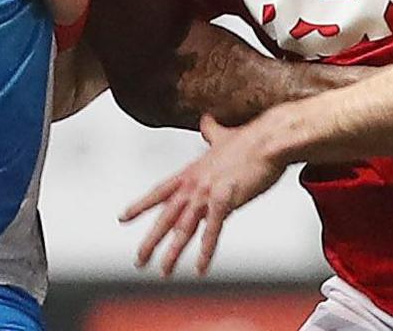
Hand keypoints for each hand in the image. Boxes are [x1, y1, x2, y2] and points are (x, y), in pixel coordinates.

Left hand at [120, 113, 286, 277]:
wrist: (270, 139)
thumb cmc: (251, 139)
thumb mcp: (224, 136)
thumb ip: (212, 131)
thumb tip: (206, 121)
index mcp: (191, 172)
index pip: (159, 191)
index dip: (141, 206)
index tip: (123, 218)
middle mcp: (194, 183)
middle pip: (166, 216)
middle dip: (151, 240)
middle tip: (139, 259)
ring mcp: (207, 192)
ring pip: (184, 228)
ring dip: (173, 252)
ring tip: (163, 271)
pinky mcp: (226, 200)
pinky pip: (212, 231)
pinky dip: (205, 251)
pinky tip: (200, 268)